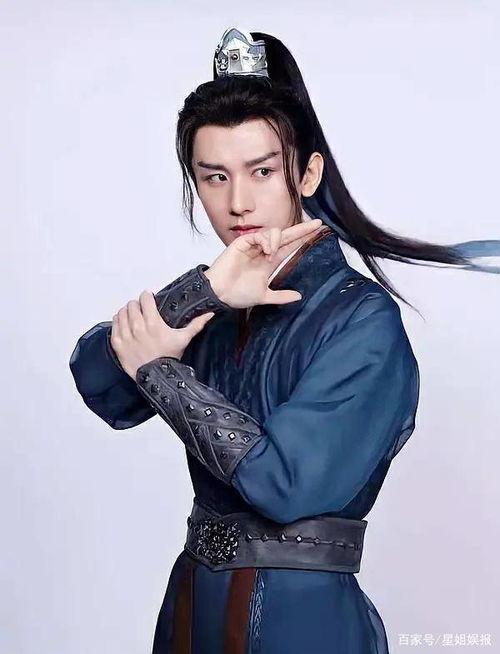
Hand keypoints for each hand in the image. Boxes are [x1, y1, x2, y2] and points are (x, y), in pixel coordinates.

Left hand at [110, 290, 214, 379]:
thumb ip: (196, 324)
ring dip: (127, 311)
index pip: (145, 299)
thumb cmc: (170, 357)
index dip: (147, 296)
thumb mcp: (184, 339)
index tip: (149, 299)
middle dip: (137, 304)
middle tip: (142, 308)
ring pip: (122, 312)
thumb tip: (209, 313)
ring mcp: (126, 335)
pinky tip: (124, 322)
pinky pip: (114, 324)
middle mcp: (138, 327)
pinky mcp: (117, 343)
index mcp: (154, 323)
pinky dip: (118, 321)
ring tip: (132, 315)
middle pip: (132, 304)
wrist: (157, 377)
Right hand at [204, 219, 324, 308]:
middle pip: (286, 235)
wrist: (220, 294)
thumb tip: (299, 296)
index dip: (302, 238)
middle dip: (302, 229)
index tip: (317, 231)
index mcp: (269, 261)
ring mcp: (253, 245)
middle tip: (317, 224)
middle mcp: (263, 251)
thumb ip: (281, 296)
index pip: (289, 246)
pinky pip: (259, 235)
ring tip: (270, 256)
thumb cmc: (236, 294)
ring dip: (277, 242)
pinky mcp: (242, 242)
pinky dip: (266, 241)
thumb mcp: (264, 296)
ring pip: (274, 233)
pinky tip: (265, 252)